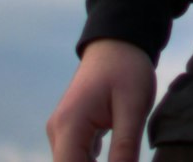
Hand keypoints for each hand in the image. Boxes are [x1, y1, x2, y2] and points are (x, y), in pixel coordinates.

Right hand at [46, 38, 156, 161]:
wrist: (119, 41)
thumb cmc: (127, 67)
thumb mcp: (134, 106)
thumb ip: (125, 147)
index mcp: (69, 126)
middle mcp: (58, 131)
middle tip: (124, 158)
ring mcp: (62, 131)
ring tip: (122, 154)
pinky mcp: (71, 131)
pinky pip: (78, 157)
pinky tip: (117, 157)